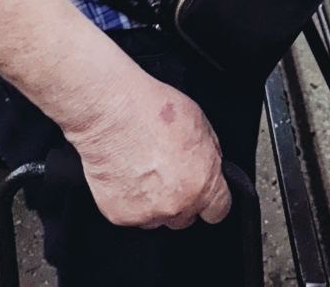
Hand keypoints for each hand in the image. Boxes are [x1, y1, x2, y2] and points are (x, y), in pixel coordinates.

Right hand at [67, 69, 230, 229]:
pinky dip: (129, 199)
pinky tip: (126, 173)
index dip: (212, 201)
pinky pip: (131, 214)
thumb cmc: (151, 111)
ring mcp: (147, 213)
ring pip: (157, 217)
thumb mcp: (200, 122)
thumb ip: (210, 154)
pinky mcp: (120, 215)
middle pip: (186, 215)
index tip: (206, 195)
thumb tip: (211, 165)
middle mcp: (176, 204)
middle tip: (167, 171)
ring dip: (154, 201)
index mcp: (201, 182)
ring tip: (144, 168)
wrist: (111, 113)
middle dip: (181, 198)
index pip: (218, 210)